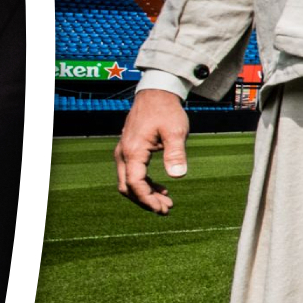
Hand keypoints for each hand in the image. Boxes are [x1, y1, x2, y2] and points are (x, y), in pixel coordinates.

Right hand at [115, 89, 190, 213]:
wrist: (157, 93)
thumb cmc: (166, 111)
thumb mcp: (176, 131)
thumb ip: (176, 154)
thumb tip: (178, 176)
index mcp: (133, 151)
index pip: (135, 184)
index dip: (148, 200)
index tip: (163, 209)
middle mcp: (124, 153)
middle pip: (127, 187)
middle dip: (145, 201)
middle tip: (166, 209)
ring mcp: (124, 152)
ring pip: (128, 182)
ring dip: (145, 194)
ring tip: (166, 201)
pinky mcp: (129, 150)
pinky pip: (131, 173)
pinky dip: (144, 184)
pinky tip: (160, 188)